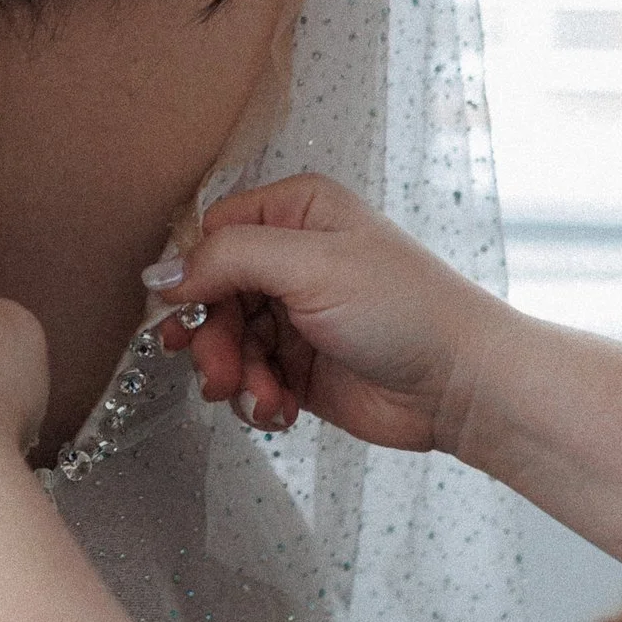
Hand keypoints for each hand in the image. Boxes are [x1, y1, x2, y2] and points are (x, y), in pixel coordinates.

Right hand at [148, 173, 489, 454]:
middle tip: (220, 369)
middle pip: (209, 296)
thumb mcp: (312, 265)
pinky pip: (248, 381)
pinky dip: (256, 399)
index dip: (192, 276)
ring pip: (223, 344)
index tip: (184, 313)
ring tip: (261, 394)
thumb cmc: (408, 310)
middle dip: (210, 339)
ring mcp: (293, 315)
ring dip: (234, 376)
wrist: (461, 386)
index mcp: (297, 212)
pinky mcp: (298, 367)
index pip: (211, 234)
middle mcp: (292, 259)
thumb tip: (160, 270)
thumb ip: (228, 259)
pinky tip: (281, 408)